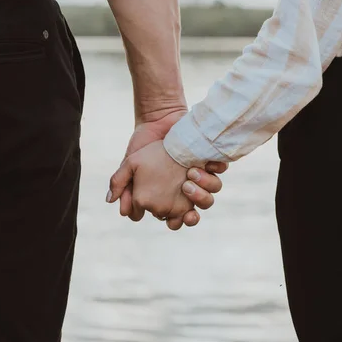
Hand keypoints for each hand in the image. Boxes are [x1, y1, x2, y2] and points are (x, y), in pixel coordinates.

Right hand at [116, 108, 225, 226]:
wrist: (157, 120)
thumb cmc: (144, 145)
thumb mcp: (130, 165)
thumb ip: (122, 185)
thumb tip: (120, 210)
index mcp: (169, 197)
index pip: (175, 220)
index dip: (175, 222)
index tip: (172, 218)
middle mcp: (187, 191)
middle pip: (195, 214)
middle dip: (193, 217)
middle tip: (189, 212)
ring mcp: (201, 177)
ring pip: (210, 195)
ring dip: (203, 192)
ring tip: (190, 175)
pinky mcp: (211, 161)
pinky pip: (221, 171)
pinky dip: (215, 169)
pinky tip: (204, 164)